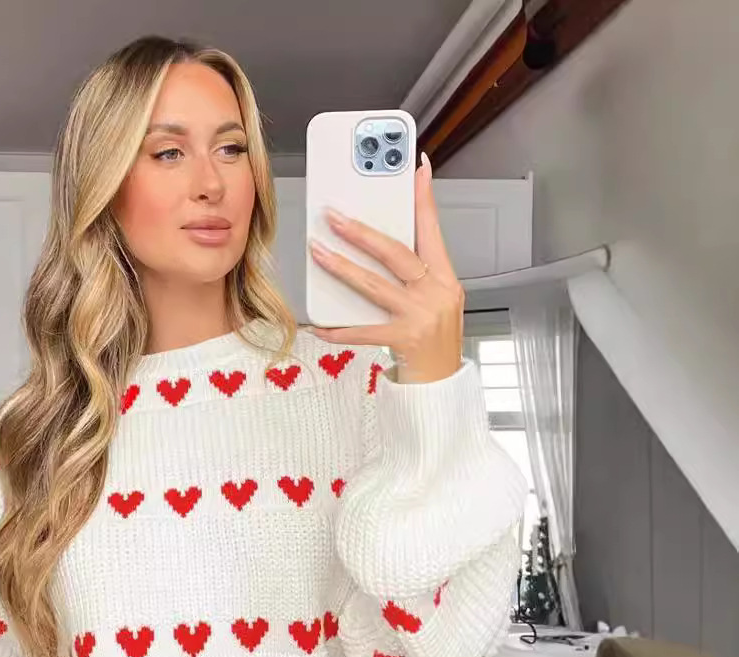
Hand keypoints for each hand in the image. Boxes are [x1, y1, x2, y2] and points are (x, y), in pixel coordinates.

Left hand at [308, 153, 463, 383]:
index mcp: (445, 278)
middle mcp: (435, 293)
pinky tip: (319, 325)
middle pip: (396, 253)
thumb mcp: (438, 299)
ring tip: (318, 251)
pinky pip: (362, 331)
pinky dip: (339, 329)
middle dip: (362, 232)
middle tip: (334, 215)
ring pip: (373, 285)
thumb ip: (417, 273)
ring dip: (342, 267)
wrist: (443, 381)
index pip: (433, 230)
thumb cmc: (435, 339)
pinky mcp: (402, 340)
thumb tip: (381, 243)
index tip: (417, 168)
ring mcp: (418, 317)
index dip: (424, 198)